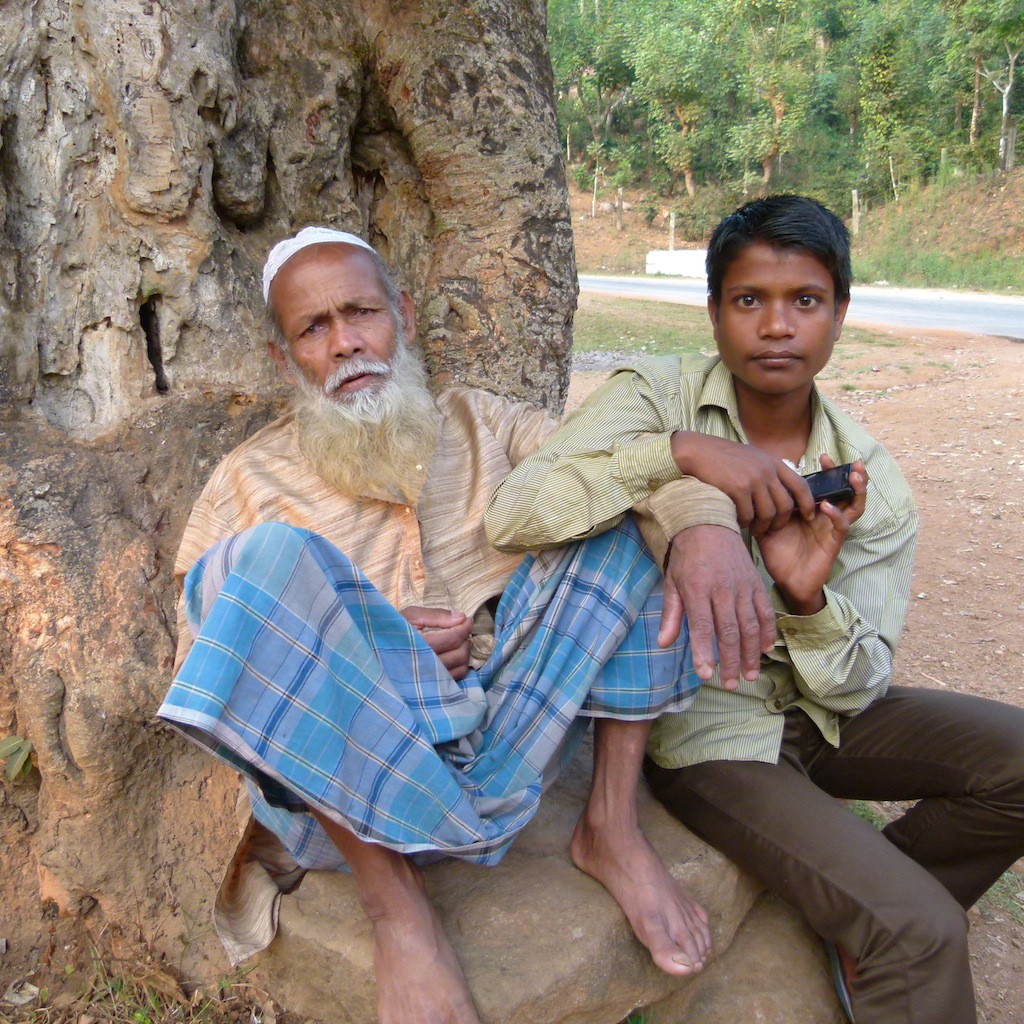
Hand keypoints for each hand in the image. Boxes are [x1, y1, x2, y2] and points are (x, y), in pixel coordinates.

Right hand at [400, 606, 472, 680]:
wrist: (379, 651)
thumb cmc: (394, 630)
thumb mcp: (410, 616)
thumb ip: (436, 615)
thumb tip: (461, 618)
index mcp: (418, 646)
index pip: (452, 638)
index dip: (464, 627)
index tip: (467, 620)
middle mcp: (425, 666)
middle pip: (459, 654)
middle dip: (465, 639)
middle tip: (461, 630)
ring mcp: (429, 679)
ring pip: (460, 667)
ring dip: (464, 652)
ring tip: (457, 641)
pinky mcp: (432, 687)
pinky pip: (455, 678)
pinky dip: (460, 665)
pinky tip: (452, 655)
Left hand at [659, 525, 775, 689]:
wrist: (708, 522)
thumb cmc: (685, 556)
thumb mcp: (671, 582)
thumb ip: (670, 614)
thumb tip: (663, 644)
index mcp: (697, 589)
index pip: (702, 626)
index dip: (705, 652)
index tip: (706, 675)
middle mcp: (722, 589)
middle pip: (729, 631)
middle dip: (731, 661)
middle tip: (731, 684)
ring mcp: (742, 586)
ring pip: (750, 625)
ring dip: (751, 653)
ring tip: (750, 675)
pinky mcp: (756, 583)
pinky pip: (765, 611)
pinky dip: (768, 632)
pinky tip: (767, 649)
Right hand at [670, 432, 815, 536]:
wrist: (698, 452)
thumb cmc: (724, 457)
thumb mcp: (753, 457)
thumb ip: (768, 471)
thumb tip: (782, 491)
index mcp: (774, 463)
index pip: (801, 486)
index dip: (808, 504)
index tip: (808, 515)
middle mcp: (767, 471)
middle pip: (785, 505)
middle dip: (780, 522)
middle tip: (771, 529)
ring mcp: (753, 480)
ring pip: (767, 514)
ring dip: (761, 526)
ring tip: (753, 529)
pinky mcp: (738, 489)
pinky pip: (748, 515)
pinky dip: (745, 523)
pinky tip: (739, 521)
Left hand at [756, 458, 867, 614]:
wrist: (787, 582)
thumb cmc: (779, 555)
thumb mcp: (766, 528)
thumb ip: (761, 511)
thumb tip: (743, 494)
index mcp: (810, 510)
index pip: (823, 486)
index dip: (826, 471)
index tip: (820, 456)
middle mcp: (824, 516)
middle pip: (844, 491)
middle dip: (848, 474)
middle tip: (846, 460)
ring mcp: (831, 528)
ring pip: (853, 505)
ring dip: (856, 490)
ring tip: (854, 475)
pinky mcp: (833, 542)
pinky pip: (841, 525)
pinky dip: (836, 514)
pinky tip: (827, 506)